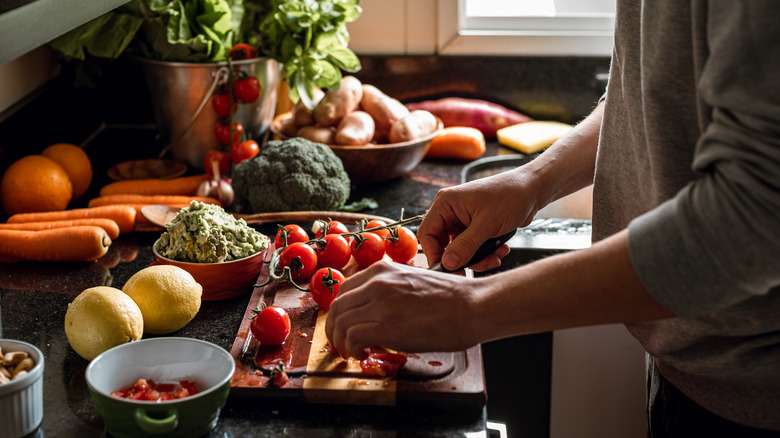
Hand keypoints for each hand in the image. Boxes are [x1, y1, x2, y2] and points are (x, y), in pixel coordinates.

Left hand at [325, 260, 480, 359]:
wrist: (472, 305)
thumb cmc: (452, 297)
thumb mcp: (413, 281)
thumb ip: (391, 289)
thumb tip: (378, 310)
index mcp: (382, 269)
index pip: (344, 290)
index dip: (341, 312)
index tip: (345, 325)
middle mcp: (377, 282)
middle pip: (337, 307)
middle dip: (335, 329)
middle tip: (342, 344)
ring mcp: (380, 303)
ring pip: (340, 322)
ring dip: (341, 342)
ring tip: (352, 353)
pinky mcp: (386, 325)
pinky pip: (352, 337)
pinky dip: (352, 349)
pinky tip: (363, 354)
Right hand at [418, 170, 536, 270]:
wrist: (533, 189)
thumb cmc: (510, 196)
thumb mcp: (487, 225)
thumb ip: (465, 246)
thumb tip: (447, 264)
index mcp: (446, 203)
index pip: (427, 234)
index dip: (435, 254)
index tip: (448, 269)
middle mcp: (451, 211)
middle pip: (444, 244)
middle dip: (462, 258)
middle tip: (476, 268)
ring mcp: (463, 219)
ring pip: (460, 249)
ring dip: (478, 257)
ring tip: (496, 256)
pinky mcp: (475, 226)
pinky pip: (473, 247)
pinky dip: (486, 252)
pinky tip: (501, 249)